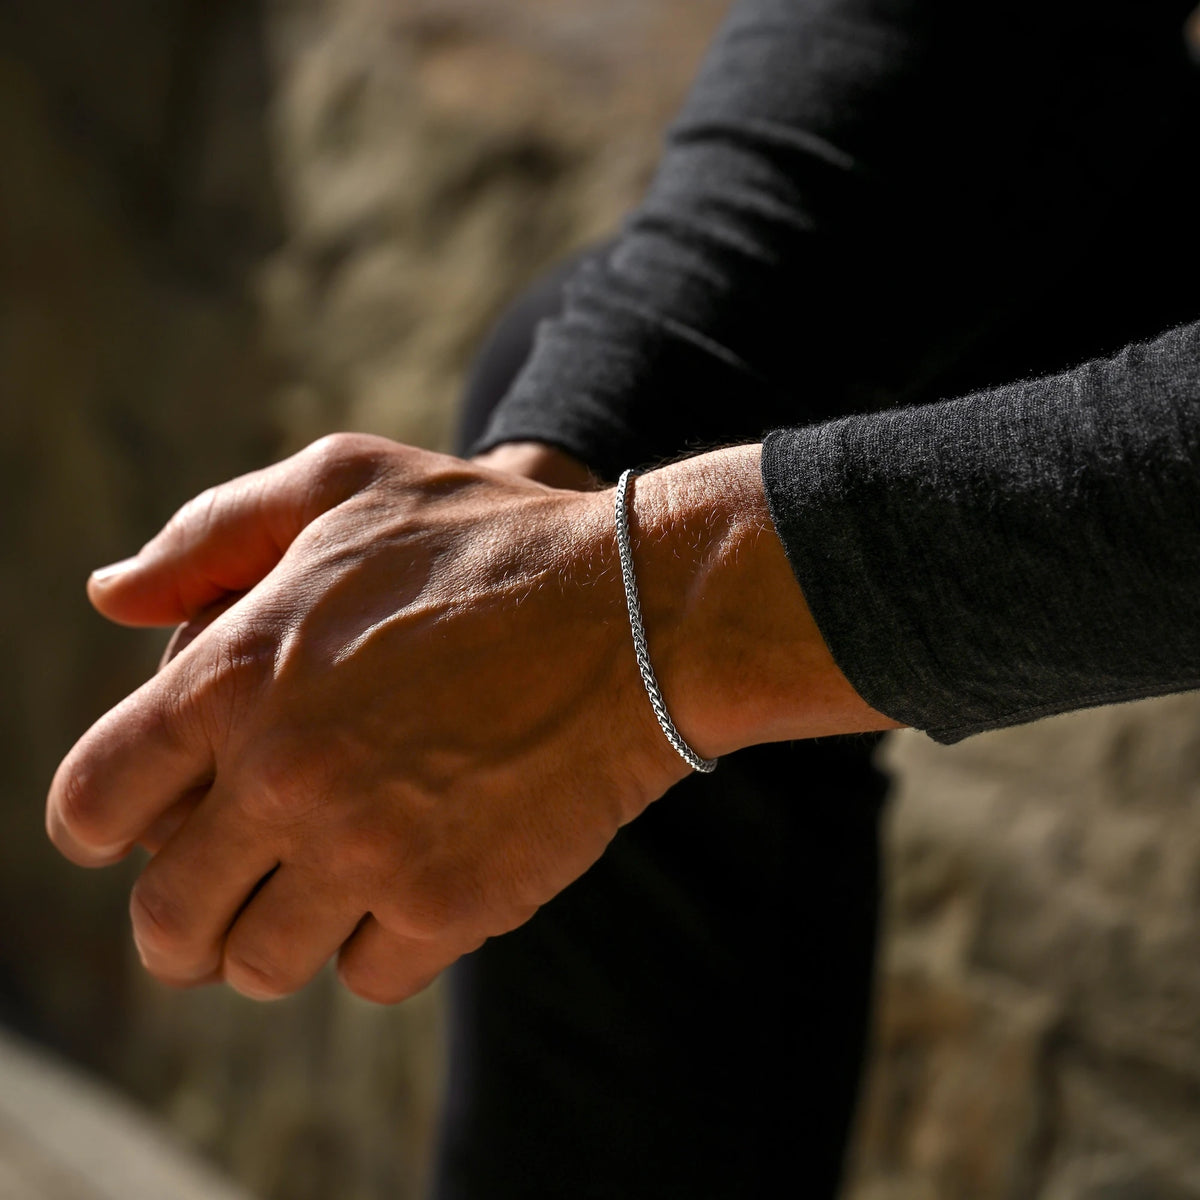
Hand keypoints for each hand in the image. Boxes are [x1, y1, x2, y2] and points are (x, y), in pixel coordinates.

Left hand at [47, 435, 684, 1001]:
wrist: (643, 614)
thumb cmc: (492, 541)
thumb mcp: (347, 483)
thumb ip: (211, 532)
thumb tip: (110, 596)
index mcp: (233, 674)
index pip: (92, 805)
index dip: (103, 828)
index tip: (141, 832)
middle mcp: (283, 776)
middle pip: (167, 920)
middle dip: (185, 920)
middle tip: (228, 897)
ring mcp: (367, 850)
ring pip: (263, 965)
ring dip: (284, 937)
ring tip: (329, 887)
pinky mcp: (450, 904)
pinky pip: (369, 974)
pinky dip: (384, 942)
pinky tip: (419, 880)